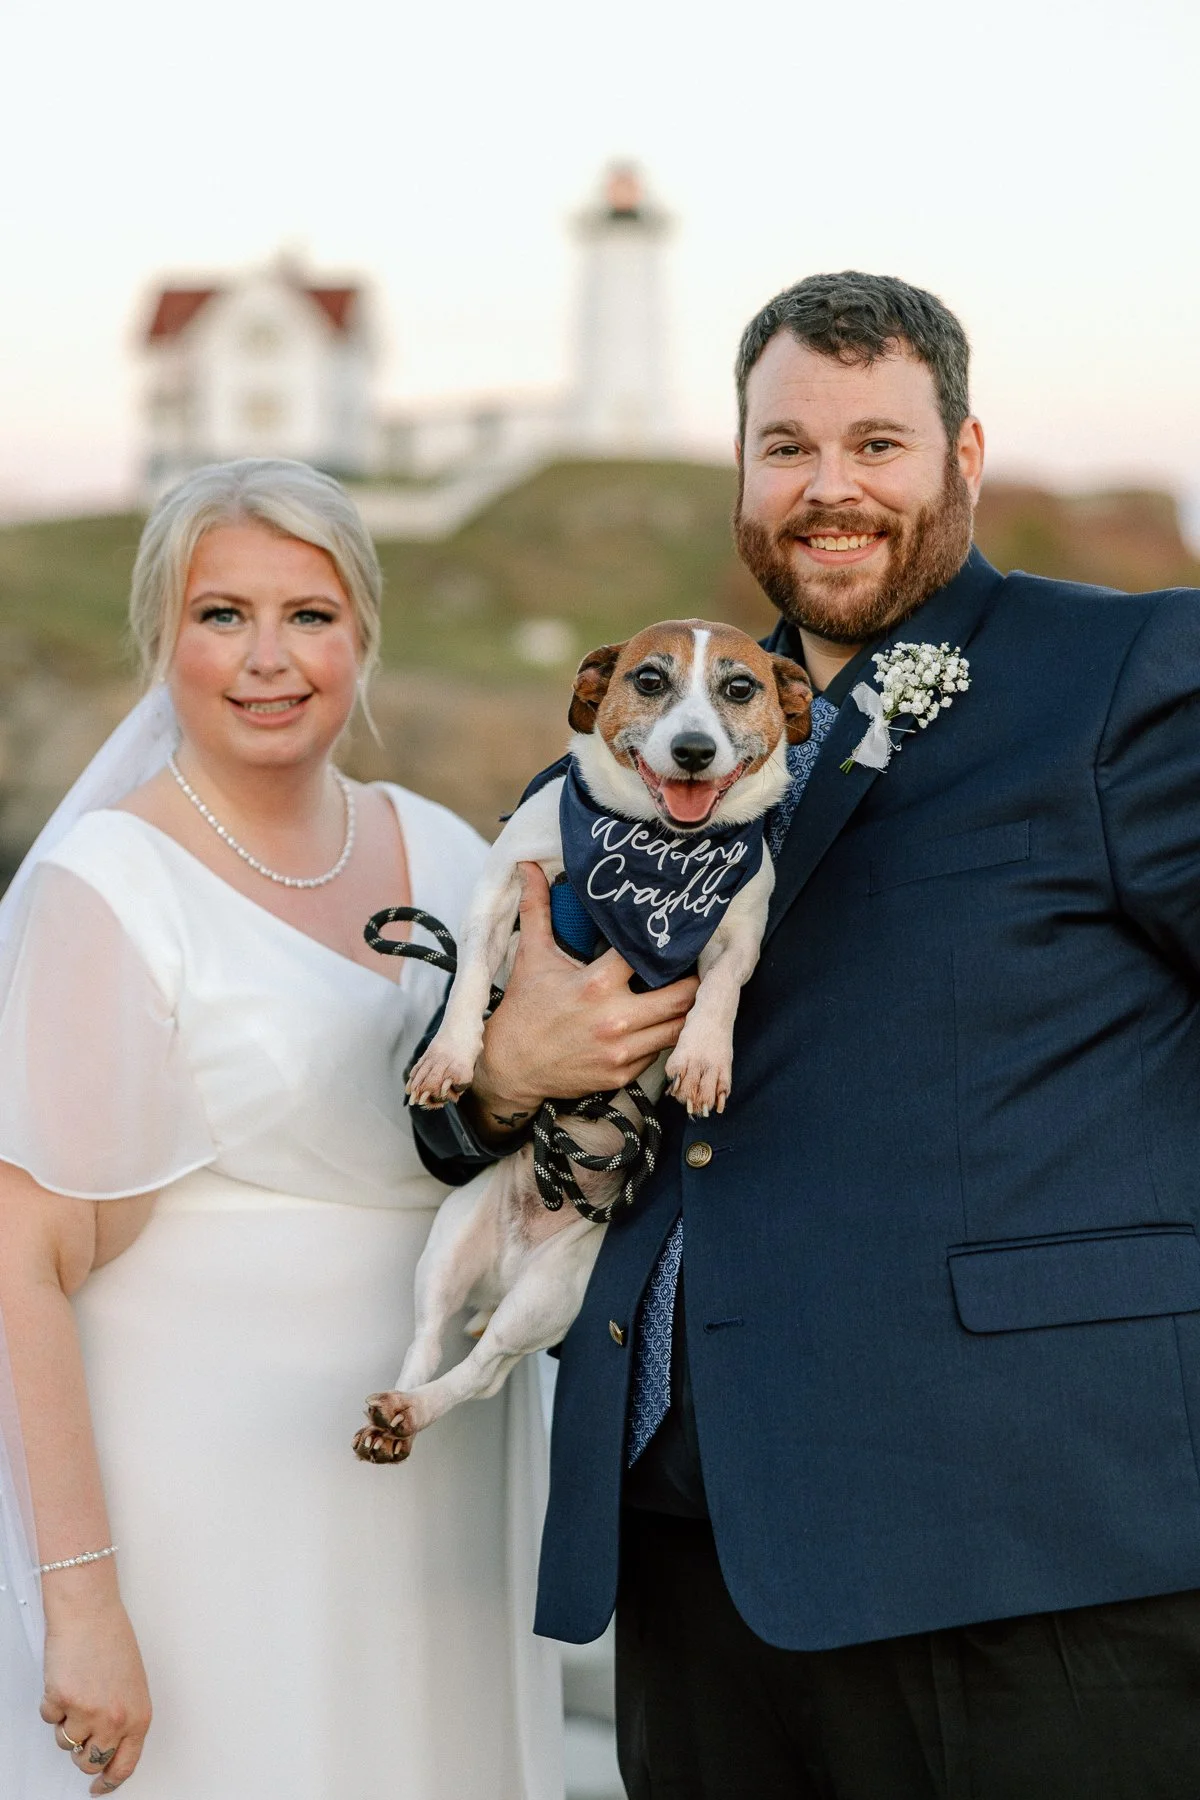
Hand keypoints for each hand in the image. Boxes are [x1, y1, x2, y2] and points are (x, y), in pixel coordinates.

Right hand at [41, 1595, 150, 1793]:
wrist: (90, 1612)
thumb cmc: (112, 1640)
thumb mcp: (132, 1685)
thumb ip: (124, 1717)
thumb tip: (112, 1745)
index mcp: (138, 1716)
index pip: (125, 1766)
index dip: (110, 1782)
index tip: (101, 1787)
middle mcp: (115, 1719)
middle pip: (90, 1762)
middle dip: (83, 1750)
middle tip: (83, 1725)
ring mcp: (87, 1713)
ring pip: (67, 1743)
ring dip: (67, 1723)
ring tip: (78, 1690)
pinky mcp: (62, 1702)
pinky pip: (49, 1719)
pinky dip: (52, 1703)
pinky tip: (66, 1680)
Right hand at [466, 863, 697, 1138]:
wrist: (510, 1068)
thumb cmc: (524, 1009)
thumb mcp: (531, 957)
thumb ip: (536, 909)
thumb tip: (528, 866)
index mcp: (596, 984)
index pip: (649, 955)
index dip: (666, 942)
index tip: (676, 933)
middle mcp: (615, 1018)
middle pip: (683, 995)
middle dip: (694, 979)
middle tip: (696, 966)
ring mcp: (622, 1051)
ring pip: (679, 1027)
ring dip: (686, 1010)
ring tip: (689, 993)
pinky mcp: (623, 1074)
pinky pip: (660, 1051)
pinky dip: (665, 1036)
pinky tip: (663, 1021)